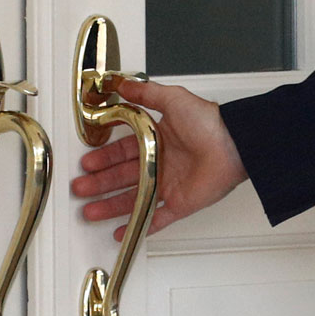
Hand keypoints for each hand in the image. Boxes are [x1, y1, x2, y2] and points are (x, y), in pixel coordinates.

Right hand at [68, 80, 247, 239]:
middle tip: (80, 189)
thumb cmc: (209, 122)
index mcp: (158, 139)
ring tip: (90, 212)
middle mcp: (162, 162)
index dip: (103, 158)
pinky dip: (139, 226)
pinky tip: (121, 232)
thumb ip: (145, 93)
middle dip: (99, 184)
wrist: (235, 145)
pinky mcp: (181, 203)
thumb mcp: (173, 99)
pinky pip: (157, 218)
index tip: (86, 163)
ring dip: (110, 206)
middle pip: (122, 177)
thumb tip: (121, 83)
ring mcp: (170, 184)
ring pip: (133, 198)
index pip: (122, 151)